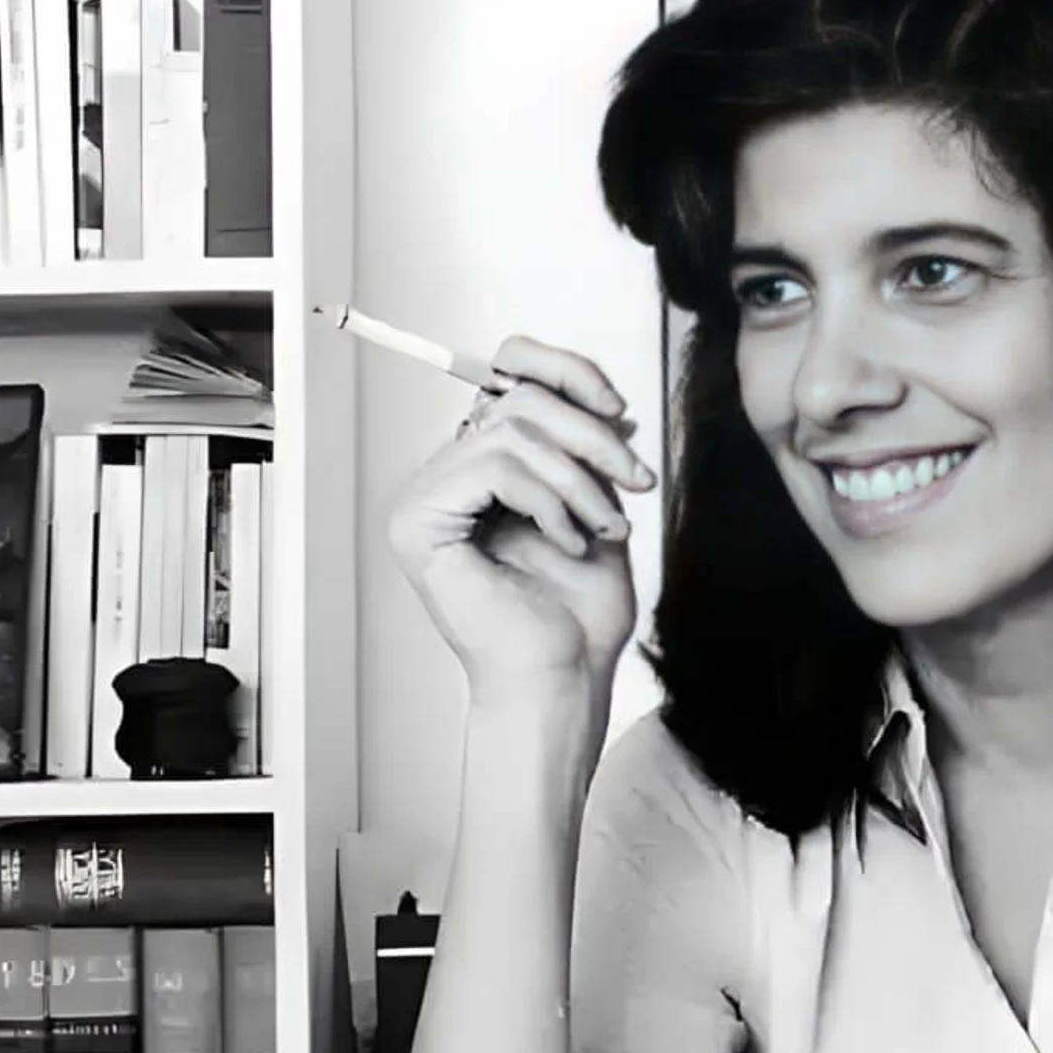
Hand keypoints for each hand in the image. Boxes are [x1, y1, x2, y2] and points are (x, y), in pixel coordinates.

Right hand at [385, 338, 654, 701]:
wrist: (560, 680)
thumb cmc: (576, 618)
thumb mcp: (596, 511)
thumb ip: (586, 453)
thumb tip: (601, 401)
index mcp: (480, 473)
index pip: (506, 378)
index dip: (564, 372)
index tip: (618, 409)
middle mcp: (443, 480)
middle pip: (516, 400)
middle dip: (590, 436)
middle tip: (634, 480)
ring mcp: (423, 500)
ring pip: (511, 431)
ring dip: (577, 478)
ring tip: (605, 525)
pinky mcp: (418, 522)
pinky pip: (494, 467)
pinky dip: (548, 501)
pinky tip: (569, 542)